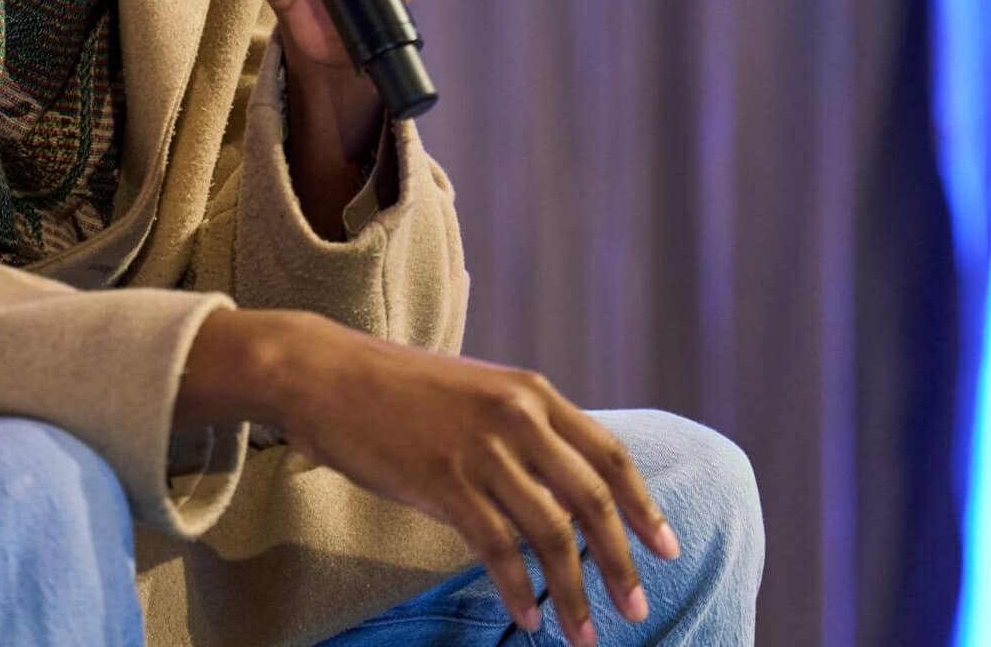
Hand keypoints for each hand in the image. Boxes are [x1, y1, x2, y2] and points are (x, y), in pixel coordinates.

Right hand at [182, 311, 679, 646]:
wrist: (324, 371)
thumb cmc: (396, 389)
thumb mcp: (475, 393)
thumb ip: (520, 433)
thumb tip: (559, 492)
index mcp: (531, 392)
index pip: (609, 454)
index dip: (645, 506)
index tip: (666, 549)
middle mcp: (516, 415)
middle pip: (593, 500)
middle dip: (623, 562)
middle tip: (638, 609)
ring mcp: (480, 448)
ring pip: (552, 534)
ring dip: (576, 593)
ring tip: (586, 636)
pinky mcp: (441, 479)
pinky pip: (497, 549)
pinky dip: (519, 591)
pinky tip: (528, 619)